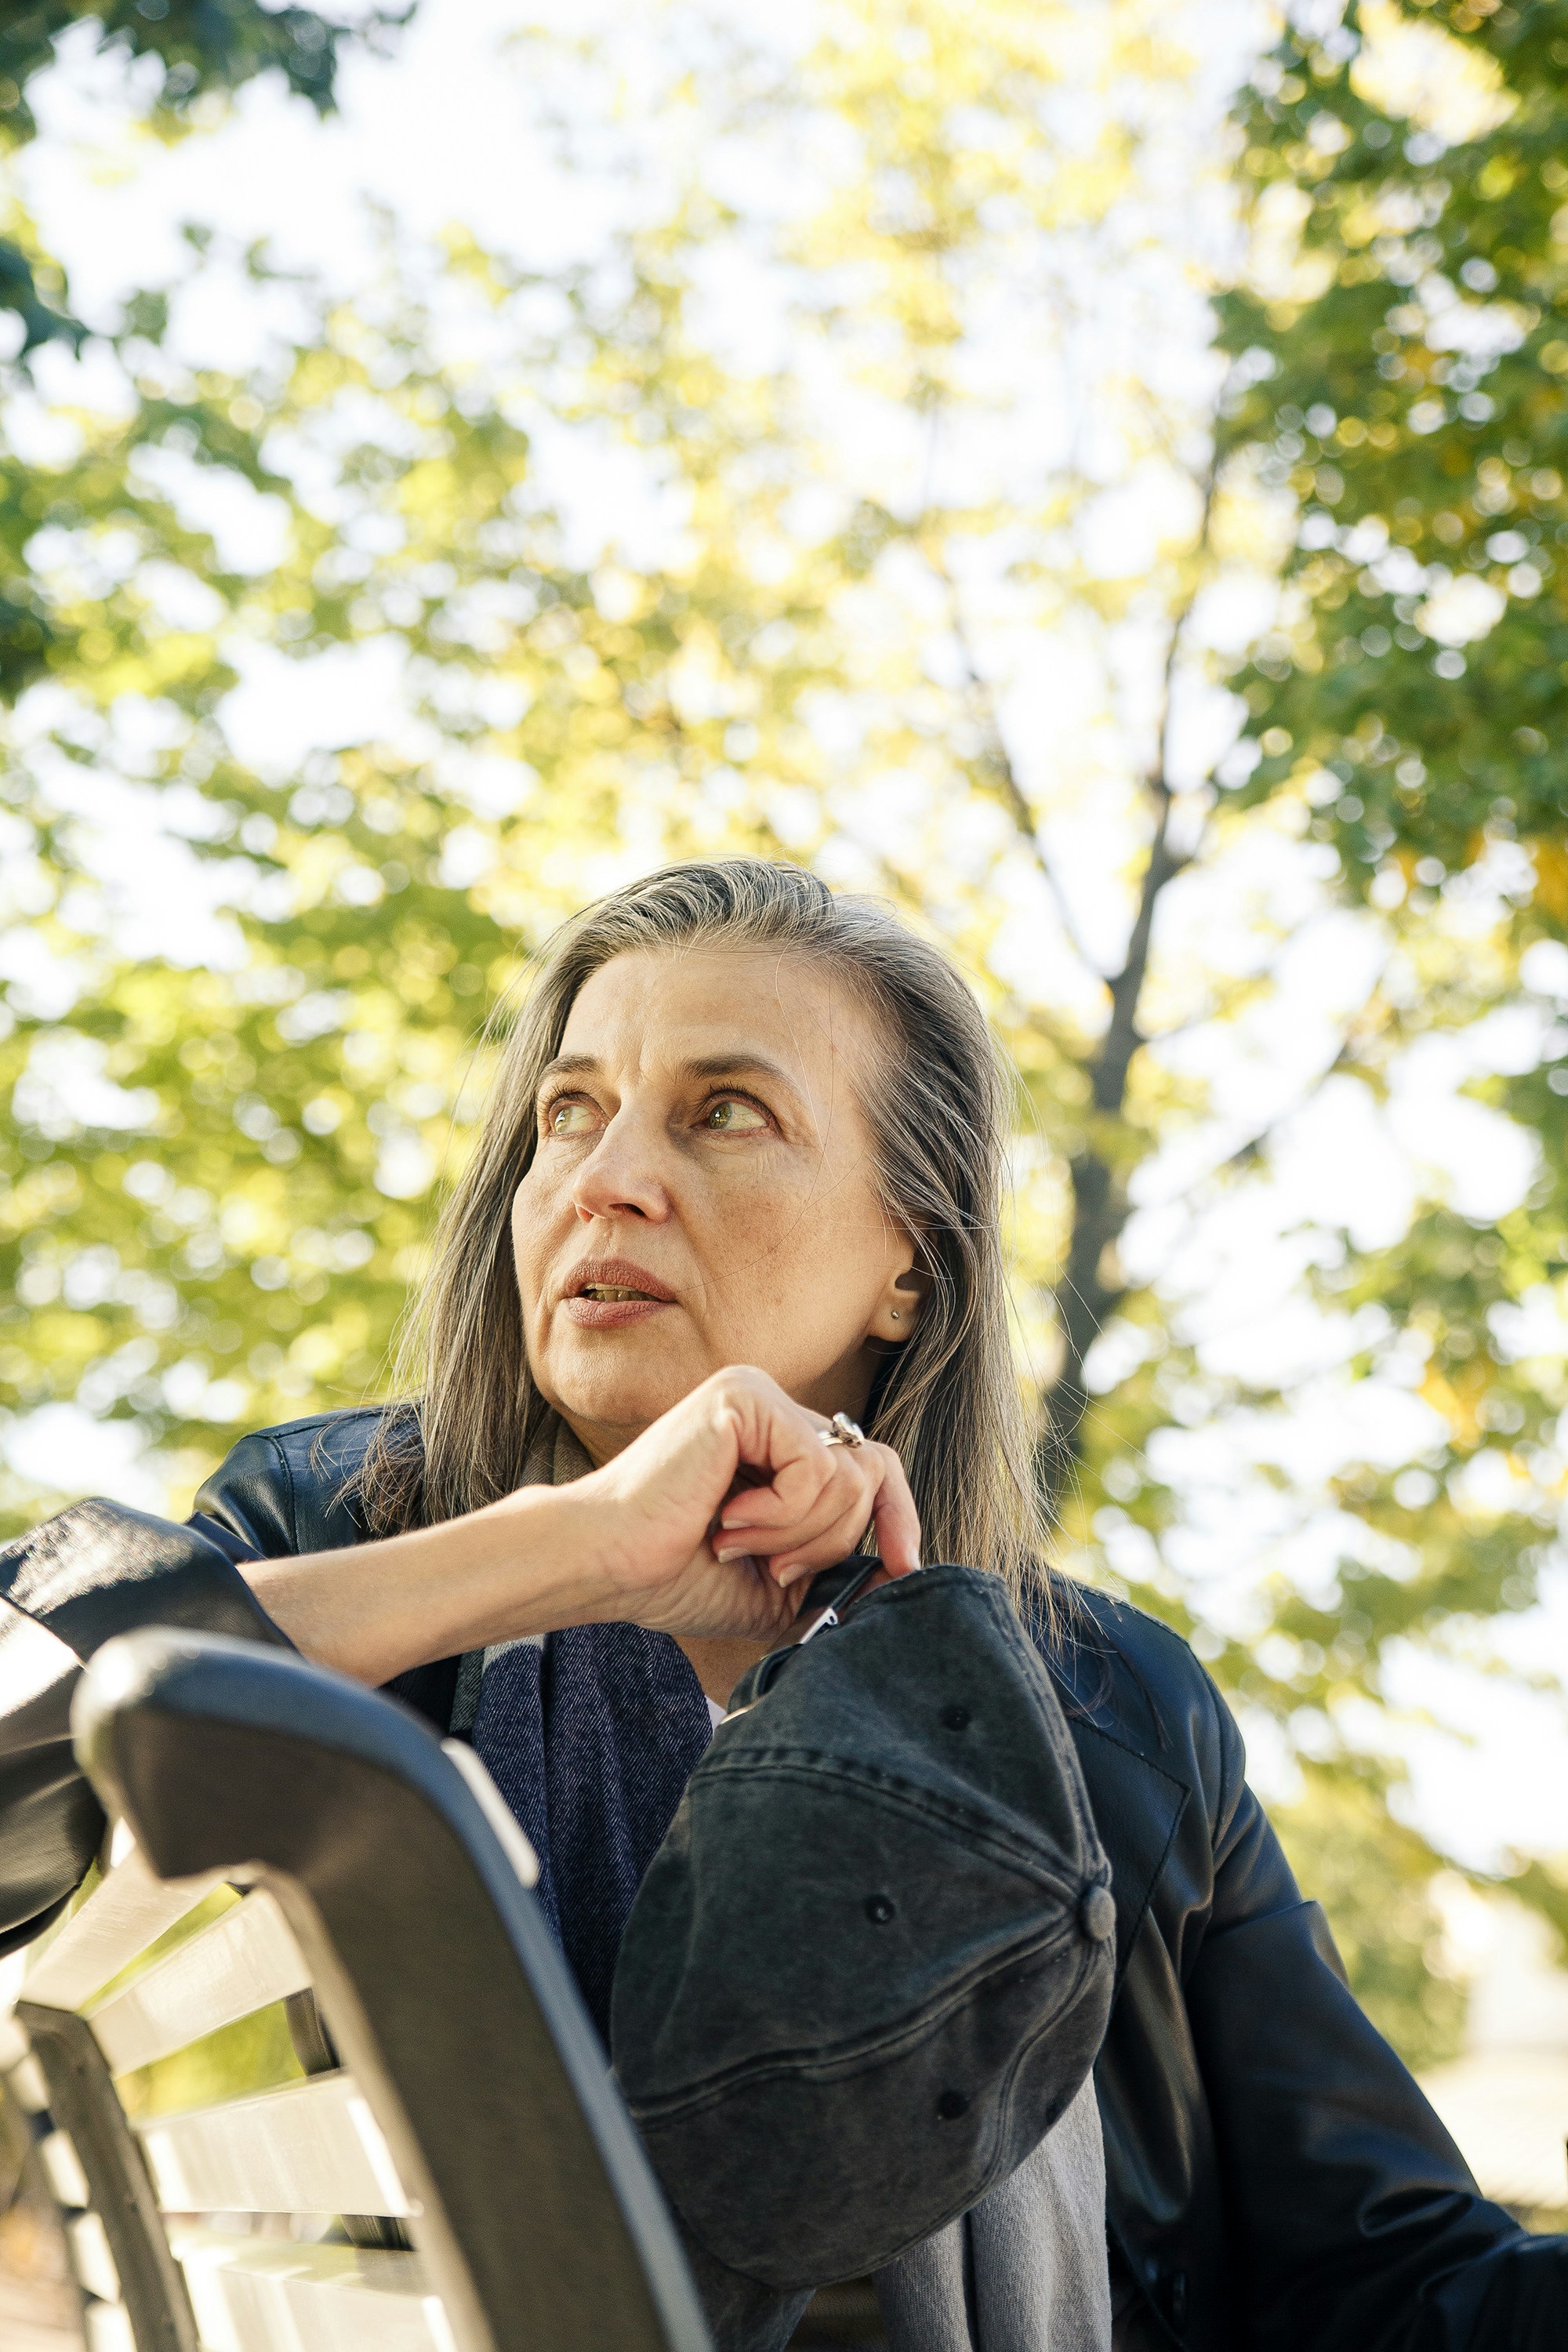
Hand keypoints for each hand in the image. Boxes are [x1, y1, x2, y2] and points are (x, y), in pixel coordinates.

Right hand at [564, 1365, 921, 1642]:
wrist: (609, 1566)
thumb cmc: (676, 1575)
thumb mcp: (778, 1587)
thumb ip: (837, 1575)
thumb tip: (904, 1574)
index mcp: (782, 1444)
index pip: (875, 1466)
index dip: (898, 1517)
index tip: (903, 1568)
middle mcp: (776, 1409)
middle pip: (873, 1471)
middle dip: (835, 1541)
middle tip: (773, 1570)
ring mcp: (760, 1396)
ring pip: (847, 1475)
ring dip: (796, 1535)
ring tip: (735, 1543)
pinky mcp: (744, 1397)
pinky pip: (814, 1467)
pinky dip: (780, 1515)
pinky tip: (726, 1519)